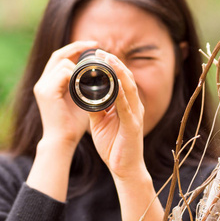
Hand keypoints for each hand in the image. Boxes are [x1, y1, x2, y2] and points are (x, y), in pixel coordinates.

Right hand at [33, 41, 97, 148]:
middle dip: (77, 47)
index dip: (75, 48)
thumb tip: (97, 72)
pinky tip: (88, 80)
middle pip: (58, 55)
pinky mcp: (46, 92)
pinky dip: (77, 74)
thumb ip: (82, 84)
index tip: (93, 45)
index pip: (60, 57)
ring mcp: (42, 86)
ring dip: (80, 66)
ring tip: (96, 70)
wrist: (62, 141)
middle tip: (95, 45)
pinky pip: (63, 74)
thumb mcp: (79, 99)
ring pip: (62, 64)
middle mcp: (42, 82)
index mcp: (48, 83)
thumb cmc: (72, 124)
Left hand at [88, 50, 146, 179]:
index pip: (120, 79)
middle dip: (114, 63)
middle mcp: (134, 105)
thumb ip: (95, 106)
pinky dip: (119, 94)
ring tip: (107, 60)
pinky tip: (113, 84)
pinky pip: (126, 107)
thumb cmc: (113, 145)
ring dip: (118, 72)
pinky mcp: (133, 126)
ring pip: (128, 88)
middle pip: (126, 78)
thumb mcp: (100, 121)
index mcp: (126, 103)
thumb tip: (84, 92)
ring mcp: (135, 115)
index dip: (111, 65)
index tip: (98, 54)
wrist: (124, 168)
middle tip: (100, 51)